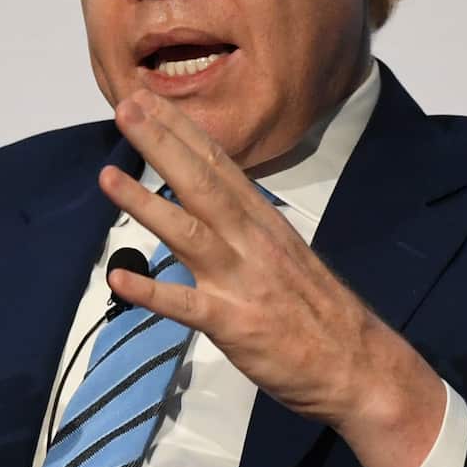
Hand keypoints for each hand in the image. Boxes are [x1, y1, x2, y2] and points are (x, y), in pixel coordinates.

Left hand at [100, 91, 445, 466]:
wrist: (359, 367)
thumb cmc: (320, 316)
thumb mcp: (285, 256)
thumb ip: (248, 231)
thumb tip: (213, 208)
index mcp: (263, 224)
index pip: (219, 165)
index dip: (182, 130)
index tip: (150, 99)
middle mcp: (251, 242)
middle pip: (201, 183)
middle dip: (162, 144)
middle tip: (126, 107)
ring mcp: (242, 281)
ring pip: (188, 232)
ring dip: (146, 203)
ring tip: (107, 176)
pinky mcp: (234, 324)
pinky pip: (186, 306)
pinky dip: (152, 292)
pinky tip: (120, 277)